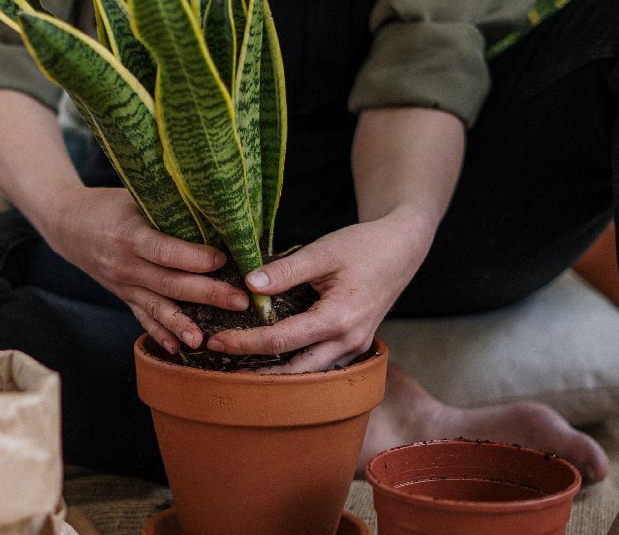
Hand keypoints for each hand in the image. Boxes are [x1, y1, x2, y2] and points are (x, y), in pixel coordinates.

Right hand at [41, 186, 250, 353]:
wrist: (67, 225)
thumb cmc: (108, 205)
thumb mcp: (133, 197)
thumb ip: (167, 206)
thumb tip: (213, 210)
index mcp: (129, 235)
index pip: (165, 251)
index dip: (194, 258)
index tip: (224, 260)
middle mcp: (125, 264)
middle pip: (169, 283)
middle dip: (207, 294)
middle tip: (240, 301)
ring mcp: (123, 285)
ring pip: (157, 307)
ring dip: (183, 324)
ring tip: (206, 339)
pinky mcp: (123, 296)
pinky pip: (142, 318)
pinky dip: (159, 334)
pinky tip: (178, 349)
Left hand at [205, 207, 435, 371]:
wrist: (402, 248)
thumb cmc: (365, 246)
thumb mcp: (323, 251)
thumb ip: (285, 270)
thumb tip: (248, 285)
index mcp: (340, 318)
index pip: (282, 340)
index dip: (246, 343)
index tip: (216, 341)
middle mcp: (350, 341)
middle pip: (295, 369)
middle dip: (257, 370)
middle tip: (221, 363)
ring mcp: (356, 346)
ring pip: (311, 373)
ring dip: (277, 373)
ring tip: (241, 367)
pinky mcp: (356, 344)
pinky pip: (322, 363)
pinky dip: (296, 364)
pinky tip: (272, 357)